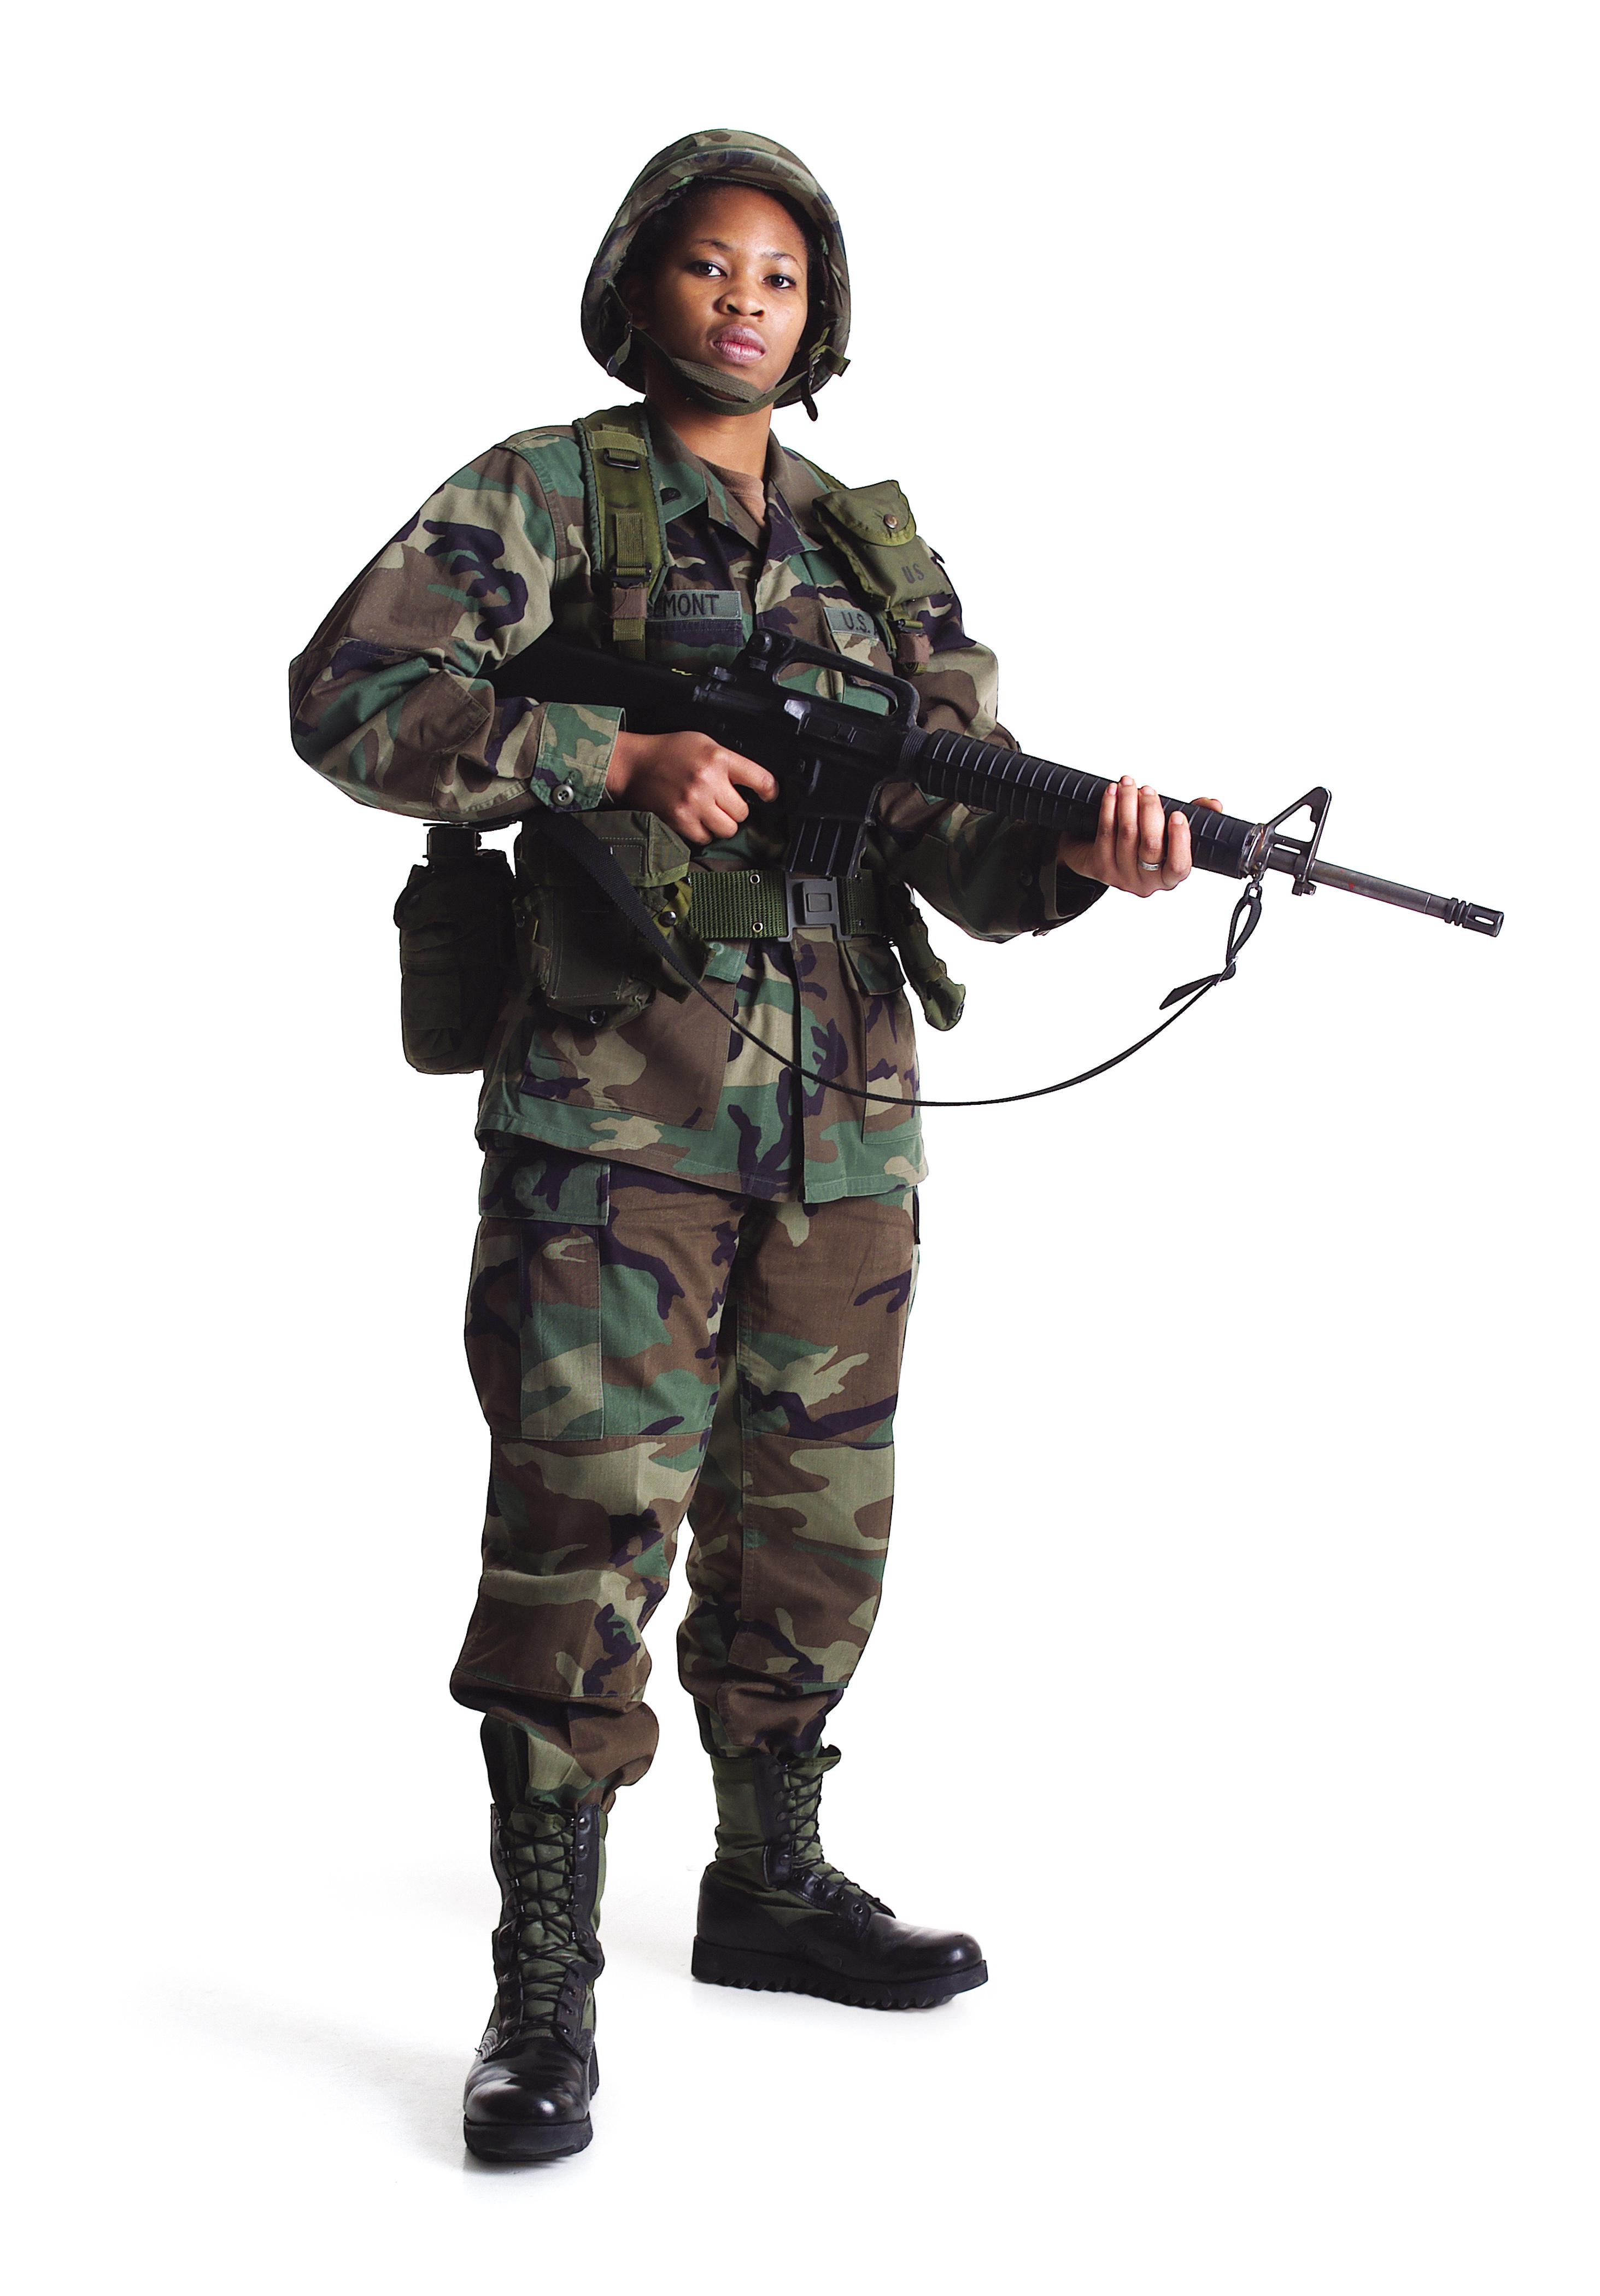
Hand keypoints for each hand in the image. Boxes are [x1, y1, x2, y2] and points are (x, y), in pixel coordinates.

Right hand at [605, 729, 776, 843]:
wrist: (635, 764)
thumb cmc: (670, 752)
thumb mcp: (704, 743)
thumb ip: (728, 762)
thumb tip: (752, 784)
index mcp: (717, 758)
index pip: (760, 780)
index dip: (769, 791)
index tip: (768, 795)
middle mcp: (708, 781)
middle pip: (743, 812)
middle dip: (735, 809)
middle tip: (722, 801)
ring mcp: (694, 803)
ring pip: (728, 829)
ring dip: (722, 824)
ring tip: (710, 812)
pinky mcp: (680, 820)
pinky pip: (705, 838)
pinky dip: (704, 832)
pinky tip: (696, 819)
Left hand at [1058, 777, 1223, 895]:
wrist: (1100, 858)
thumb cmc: (1144, 843)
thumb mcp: (1170, 834)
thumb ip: (1196, 818)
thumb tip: (1214, 804)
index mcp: (1168, 877)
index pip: (1178, 866)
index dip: (1179, 840)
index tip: (1177, 815)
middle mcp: (1146, 881)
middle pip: (1150, 846)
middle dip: (1150, 811)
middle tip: (1148, 789)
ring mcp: (1121, 876)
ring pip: (1127, 835)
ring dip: (1128, 803)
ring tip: (1129, 783)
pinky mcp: (1100, 866)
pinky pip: (1106, 832)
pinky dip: (1109, 808)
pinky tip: (1113, 792)